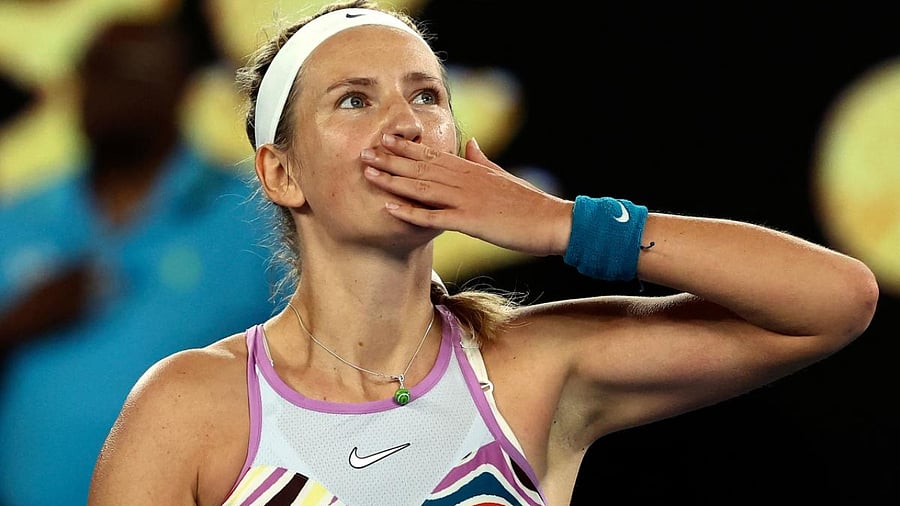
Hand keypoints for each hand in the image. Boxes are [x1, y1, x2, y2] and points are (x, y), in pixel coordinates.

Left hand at [361, 134, 572, 256]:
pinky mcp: (470, 220)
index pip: (433, 154)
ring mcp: (466, 199)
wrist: (552, 221)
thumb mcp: (502, 175)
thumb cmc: (529, 203)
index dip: (406, 147)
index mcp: (472, 168)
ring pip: (421, 187)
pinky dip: (409, 213)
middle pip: (420, 167)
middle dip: (390, 160)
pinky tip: (388, 209)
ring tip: (368, 174)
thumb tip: (469, 141)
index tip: (384, 139)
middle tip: (363, 152)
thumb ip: (482, 159)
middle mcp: (465, 179)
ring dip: (392, 181)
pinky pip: (433, 217)